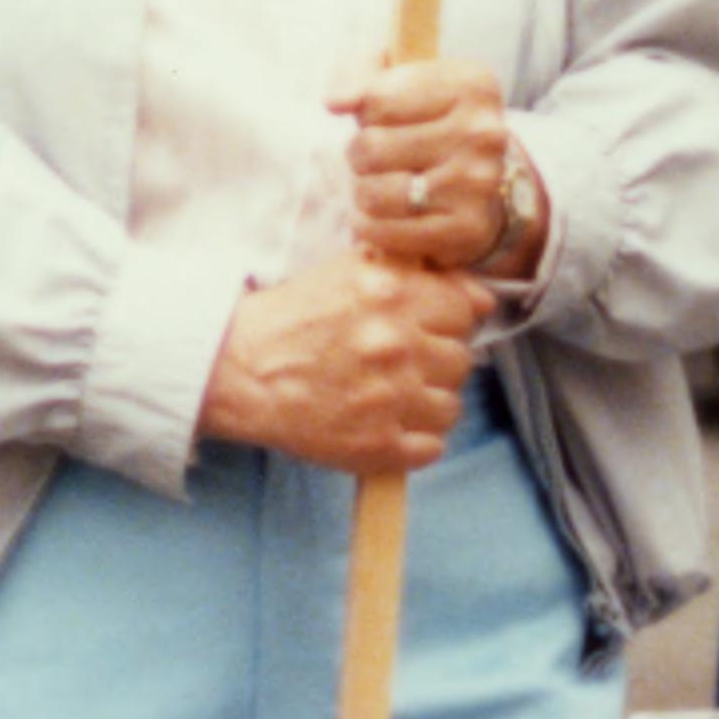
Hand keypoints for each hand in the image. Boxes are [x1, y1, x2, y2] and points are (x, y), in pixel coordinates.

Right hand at [198, 260, 489, 479]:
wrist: (239, 371)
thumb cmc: (292, 319)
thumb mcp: (350, 271)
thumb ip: (416, 273)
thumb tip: (478, 295)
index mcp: (393, 295)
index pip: (465, 308)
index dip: (448, 318)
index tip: (428, 326)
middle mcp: (397, 345)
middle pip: (461, 359)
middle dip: (436, 361)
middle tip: (403, 363)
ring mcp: (390, 399)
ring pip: (451, 406)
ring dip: (428, 401)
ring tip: (393, 395)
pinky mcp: (377, 447)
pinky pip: (432, 448)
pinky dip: (415, 440)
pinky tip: (387, 424)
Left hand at [339, 57, 533, 279]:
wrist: (489, 185)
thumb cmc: (432, 123)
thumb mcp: (406, 80)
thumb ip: (363, 75)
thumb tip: (336, 101)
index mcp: (471, 84)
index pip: (377, 100)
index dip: (365, 113)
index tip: (380, 118)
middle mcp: (482, 132)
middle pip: (371, 146)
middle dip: (360, 154)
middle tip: (377, 158)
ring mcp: (477, 183)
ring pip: (373, 193)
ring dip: (364, 192)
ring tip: (382, 185)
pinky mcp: (467, 229)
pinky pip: (385, 232)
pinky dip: (370, 226)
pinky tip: (382, 215)